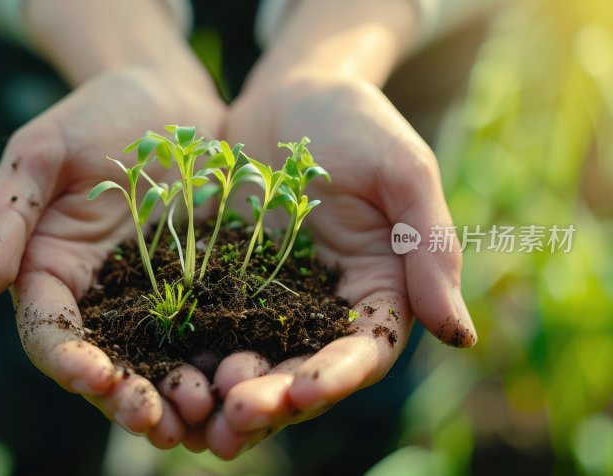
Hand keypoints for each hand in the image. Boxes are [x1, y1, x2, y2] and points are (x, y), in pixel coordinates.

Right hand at [0, 67, 224, 448]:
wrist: (170, 99)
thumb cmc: (96, 115)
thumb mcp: (42, 152)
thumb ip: (6, 217)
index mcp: (51, 272)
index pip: (49, 331)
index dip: (68, 361)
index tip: (95, 378)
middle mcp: (101, 298)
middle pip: (106, 363)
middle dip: (125, 397)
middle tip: (153, 422)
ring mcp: (155, 298)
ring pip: (160, 363)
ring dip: (175, 398)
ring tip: (200, 421)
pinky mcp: (205, 290)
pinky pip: (211, 335)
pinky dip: (221, 365)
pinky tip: (241, 384)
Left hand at [204, 74, 476, 457]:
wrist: (291, 93)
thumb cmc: (357, 121)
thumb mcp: (403, 170)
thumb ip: (430, 247)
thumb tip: (460, 336)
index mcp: (379, 290)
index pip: (363, 351)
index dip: (336, 377)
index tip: (304, 392)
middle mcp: (327, 308)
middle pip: (304, 370)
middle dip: (274, 399)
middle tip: (236, 415)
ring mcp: (274, 301)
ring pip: (255, 362)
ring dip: (230, 394)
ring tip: (199, 413)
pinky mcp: (227, 285)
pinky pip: (210, 328)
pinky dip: (194, 356)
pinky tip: (168, 375)